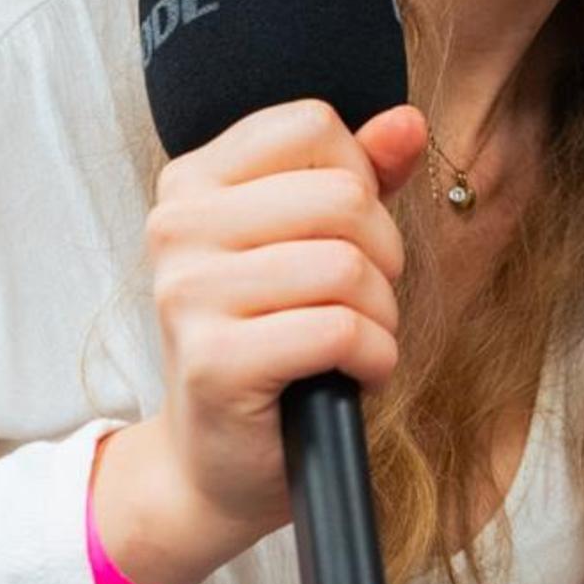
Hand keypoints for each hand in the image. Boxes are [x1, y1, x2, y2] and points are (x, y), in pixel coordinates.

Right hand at [94, 97, 427, 583]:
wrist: (218, 463)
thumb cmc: (275, 344)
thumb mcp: (314, 246)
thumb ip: (360, 175)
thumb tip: (407, 121)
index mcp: (193, 181)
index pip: (313, 125)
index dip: (360, 181)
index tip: (341, 238)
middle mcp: (176, 226)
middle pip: (342, 194)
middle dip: (383, 256)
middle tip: (361, 302)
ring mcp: (187, 293)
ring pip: (347, 265)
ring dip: (381, 315)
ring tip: (356, 343)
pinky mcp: (214, 361)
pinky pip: (340, 331)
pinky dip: (374, 359)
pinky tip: (354, 376)